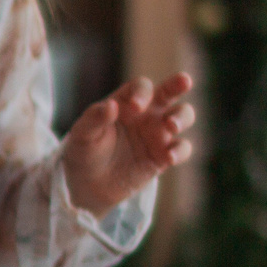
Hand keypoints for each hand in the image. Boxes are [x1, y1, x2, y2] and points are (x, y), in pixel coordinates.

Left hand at [63, 72, 194, 216]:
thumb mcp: (83, 134)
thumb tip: (111, 105)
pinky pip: (182, 148)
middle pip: (170, 91)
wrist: (89, 185)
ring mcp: (158, 133)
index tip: (136, 106)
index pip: (141, 86)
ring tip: (171, 126)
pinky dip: (180, 151)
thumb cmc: (86, 151)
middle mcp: (147, 113)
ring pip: (183, 116)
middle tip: (184, 81)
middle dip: (179, 83)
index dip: (142, 92)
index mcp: (127, 101)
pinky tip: (169, 157)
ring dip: (182, 117)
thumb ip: (95, 118)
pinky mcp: (164, 156)